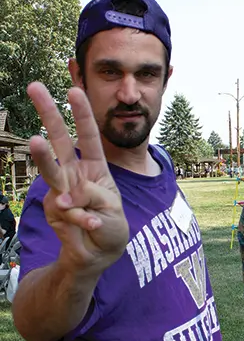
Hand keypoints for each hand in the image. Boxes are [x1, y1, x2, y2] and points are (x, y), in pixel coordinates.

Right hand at [27, 83, 128, 274]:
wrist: (98, 254)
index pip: (89, 137)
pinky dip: (84, 219)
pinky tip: (94, 225)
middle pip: (61, 141)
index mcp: (95, 168)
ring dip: (43, 157)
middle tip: (34, 87)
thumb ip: (92, 196)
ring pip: (51, 170)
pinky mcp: (54, 210)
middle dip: (48, 113)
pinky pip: (69, 211)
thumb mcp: (112, 207)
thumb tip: (65, 197)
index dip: (82, 115)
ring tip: (35, 140)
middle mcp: (75, 174)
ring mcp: (62, 191)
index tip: (74, 90)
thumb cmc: (109, 225)